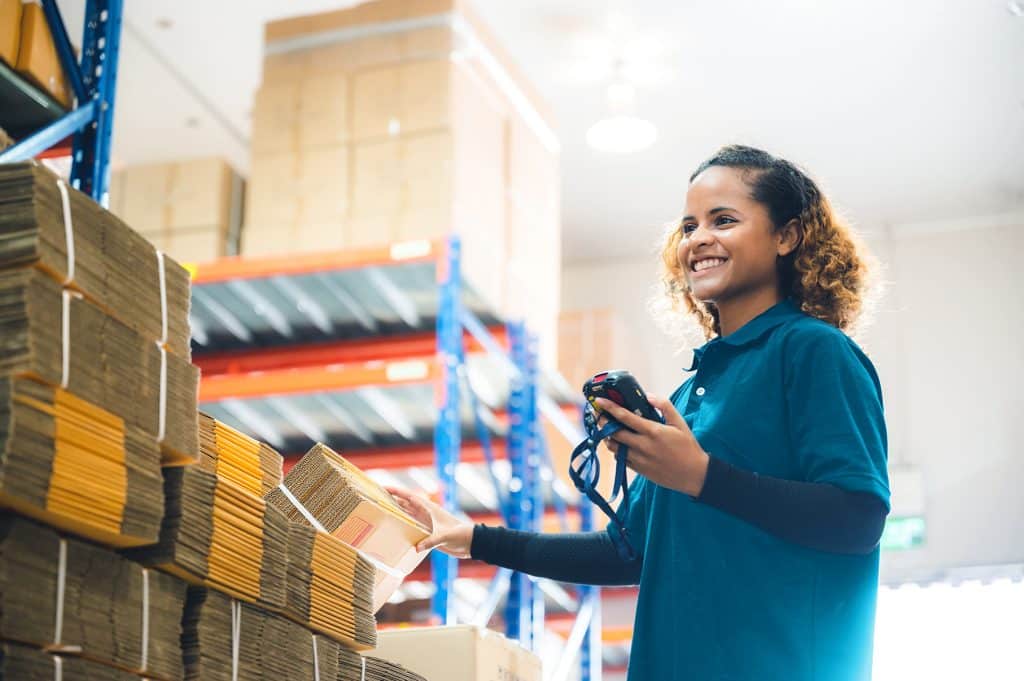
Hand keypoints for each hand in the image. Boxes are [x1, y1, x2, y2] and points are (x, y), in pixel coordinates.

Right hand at [386, 486, 474, 557]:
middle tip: (376, 500)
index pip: (409, 497)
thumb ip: (431, 541)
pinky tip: (394, 532)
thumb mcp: (445, 536)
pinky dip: (402, 528)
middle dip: (391, 501)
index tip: (383, 487)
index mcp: (429, 509)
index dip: (396, 492)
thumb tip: (416, 548)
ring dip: (396, 514)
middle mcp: (425, 514)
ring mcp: (426, 523)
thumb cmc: (460, 535)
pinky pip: (411, 528)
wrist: (470, 543)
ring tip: (381, 513)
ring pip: (407, 516)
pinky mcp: (427, 533)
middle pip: (405, 505)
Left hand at [594, 395, 709, 496]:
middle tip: (600, 415)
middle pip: (614, 432)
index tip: (599, 401)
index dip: (610, 408)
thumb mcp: (680, 423)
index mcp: (653, 431)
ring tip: (609, 430)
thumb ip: (664, 406)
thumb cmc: (688, 447)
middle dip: (603, 422)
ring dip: (609, 437)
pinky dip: (617, 450)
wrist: (694, 475)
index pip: (625, 417)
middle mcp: (643, 446)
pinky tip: (621, 445)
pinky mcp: (639, 470)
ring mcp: (640, 459)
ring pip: (614, 447)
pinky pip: (621, 459)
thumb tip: (648, 396)